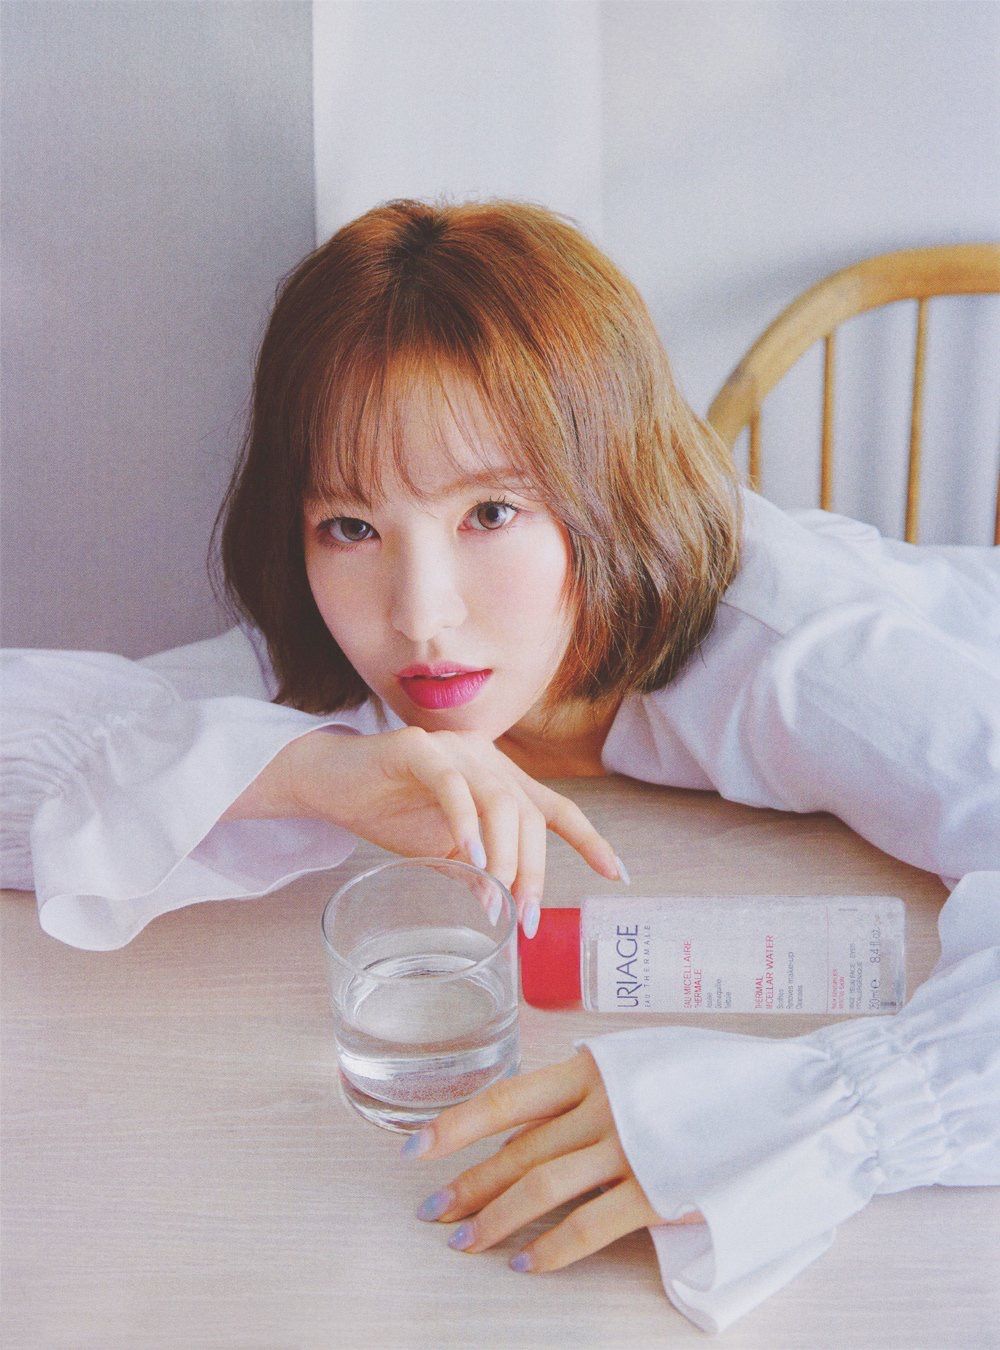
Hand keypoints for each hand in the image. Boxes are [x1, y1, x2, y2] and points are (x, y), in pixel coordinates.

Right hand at [277, 725, 623, 930]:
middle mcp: (484, 756)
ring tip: (498, 898)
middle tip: (524, 917)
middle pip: (531, 812)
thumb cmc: (386, 810)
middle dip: (534, 869)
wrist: (325, 782)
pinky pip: (453, 785)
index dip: (588, 840)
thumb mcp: (440, 849)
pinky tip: (472, 858)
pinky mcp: (415, 749)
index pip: (554, 807)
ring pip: (500, 801)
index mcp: (498, 777)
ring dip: (505, 856)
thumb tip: (501, 905)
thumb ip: (474, 868)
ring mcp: (452, 748)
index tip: (616, 874)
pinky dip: (467, 823)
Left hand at [400, 1048, 702, 1272]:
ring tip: (466, 1242)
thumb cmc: (711, 1076)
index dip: (455, 1126)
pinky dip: (552, 1250)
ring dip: (495, 1220)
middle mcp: (601, 1104)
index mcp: (591, 1068)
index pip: (505, 1099)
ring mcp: (629, 1147)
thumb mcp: (642, 1062)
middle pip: (516, 1152)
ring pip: (540, 1188)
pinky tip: (527, 1264)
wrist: (785, 1095)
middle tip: (433, 1212)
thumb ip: (593, 1087)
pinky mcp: (657, 1190)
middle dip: (468, 1186)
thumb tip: (541, 1116)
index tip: (416, 1149)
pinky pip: (589, 1226)